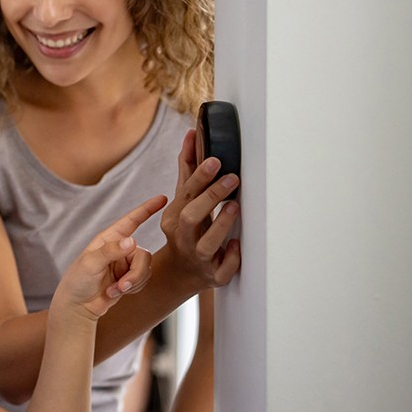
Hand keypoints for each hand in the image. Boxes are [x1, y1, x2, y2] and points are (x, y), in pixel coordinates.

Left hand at [58, 196, 165, 318]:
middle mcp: (120, 249)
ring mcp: (126, 264)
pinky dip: (133, 289)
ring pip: (146, 269)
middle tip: (121, 286)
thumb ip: (110, 252)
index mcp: (108, 239)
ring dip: (133, 283)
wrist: (77, 307)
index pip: (131, 220)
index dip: (147, 209)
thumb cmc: (77, 282)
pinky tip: (115, 293)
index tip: (163, 198)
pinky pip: (144, 280)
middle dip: (135, 273)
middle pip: (144, 254)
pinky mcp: (130, 278)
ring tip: (114, 291)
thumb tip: (132, 241)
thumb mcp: (90, 264)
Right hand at [159, 129, 241, 290]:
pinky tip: (237, 245)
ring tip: (236, 205)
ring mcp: (198, 258)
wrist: (182, 270)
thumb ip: (187, 170)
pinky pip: (222, 271)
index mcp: (174, 217)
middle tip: (233, 177)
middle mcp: (183, 238)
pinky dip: (231, 258)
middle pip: (191, 217)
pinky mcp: (213, 275)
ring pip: (206, 245)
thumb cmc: (186, 228)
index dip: (199, 177)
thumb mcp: (182, 201)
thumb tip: (192, 135)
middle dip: (211, 196)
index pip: (185, 194)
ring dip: (221, 224)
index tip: (216, 160)